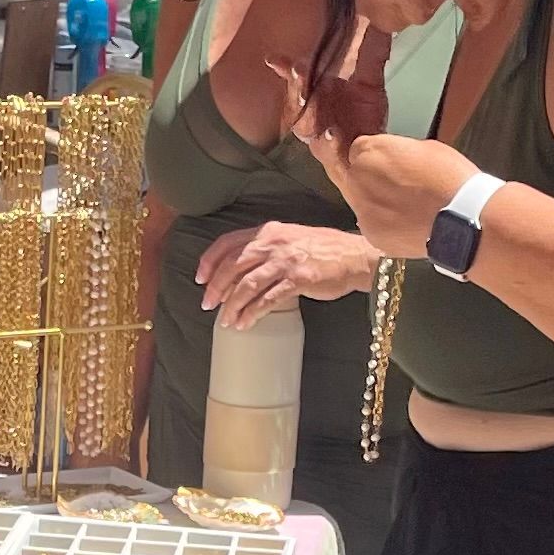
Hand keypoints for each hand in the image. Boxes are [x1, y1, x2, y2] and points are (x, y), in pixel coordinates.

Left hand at [194, 220, 377, 325]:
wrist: (353, 257)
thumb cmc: (323, 251)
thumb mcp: (290, 240)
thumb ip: (266, 249)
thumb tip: (240, 272)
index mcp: (267, 231)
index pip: (227, 243)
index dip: (209, 261)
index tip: (199, 279)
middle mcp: (272, 243)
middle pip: (232, 266)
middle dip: (215, 288)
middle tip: (207, 305)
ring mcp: (285, 261)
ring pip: (246, 285)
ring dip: (232, 306)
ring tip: (226, 321)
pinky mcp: (297, 279)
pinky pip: (267, 299)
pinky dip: (252, 313)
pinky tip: (245, 323)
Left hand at [301, 121, 478, 259]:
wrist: (463, 218)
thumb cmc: (451, 179)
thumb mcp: (424, 147)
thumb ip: (397, 151)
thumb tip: (394, 158)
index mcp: (369, 151)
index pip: (356, 147)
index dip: (372, 154)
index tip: (384, 160)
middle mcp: (357, 179)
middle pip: (348, 172)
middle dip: (363, 174)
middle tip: (385, 181)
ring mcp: (362, 209)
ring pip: (359, 200)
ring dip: (373, 200)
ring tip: (403, 204)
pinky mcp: (371, 234)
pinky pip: (371, 223)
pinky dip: (384, 222)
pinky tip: (405, 221)